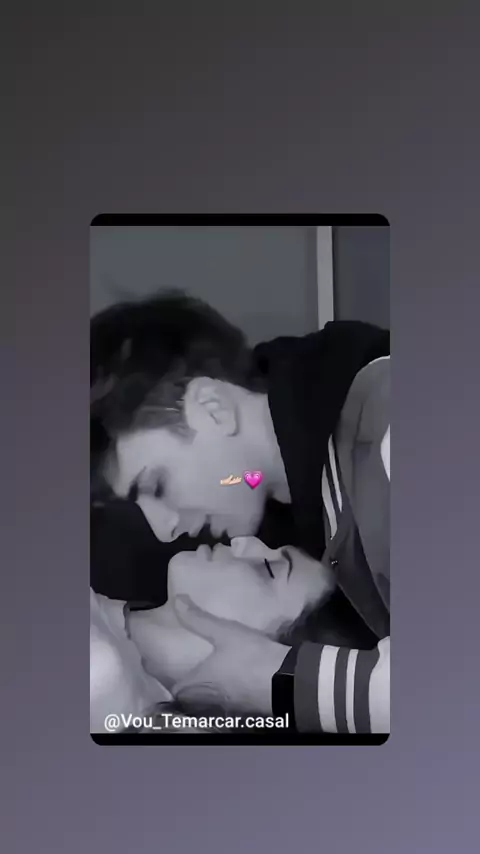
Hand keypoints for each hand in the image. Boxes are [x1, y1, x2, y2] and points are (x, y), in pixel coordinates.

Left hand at [171, 595, 289, 715]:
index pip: (175, 690)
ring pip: (209, 705)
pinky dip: (225, 697)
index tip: (169, 669)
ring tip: (208, 678)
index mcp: (200, 683)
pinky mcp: (247, 711)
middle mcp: (210, 701)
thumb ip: (198, 619)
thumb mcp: (224, 632)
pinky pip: (227, 707)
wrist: (287, 681)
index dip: (170, 681)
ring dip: (206, 694)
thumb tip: (176, 601)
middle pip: (190, 701)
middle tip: (188, 672)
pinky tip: (231, 684)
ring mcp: (229, 709)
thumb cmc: (249, 656)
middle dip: (188, 688)